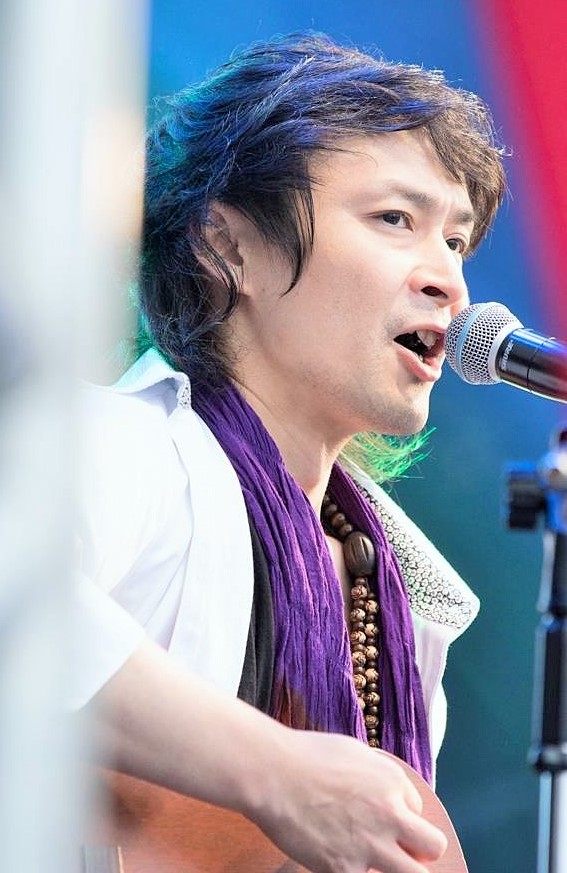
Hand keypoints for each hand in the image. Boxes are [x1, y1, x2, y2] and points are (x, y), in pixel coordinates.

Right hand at [247, 730, 446, 872]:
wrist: (272, 774)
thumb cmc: (305, 755)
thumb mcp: (353, 752)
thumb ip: (377, 776)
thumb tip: (387, 793)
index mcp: (392, 781)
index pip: (417, 810)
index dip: (399, 815)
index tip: (379, 816)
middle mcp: (389, 814)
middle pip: (432, 847)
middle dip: (420, 851)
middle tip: (401, 851)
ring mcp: (369, 846)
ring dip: (399, 868)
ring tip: (373, 857)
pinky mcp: (344, 870)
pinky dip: (353, 871)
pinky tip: (337, 858)